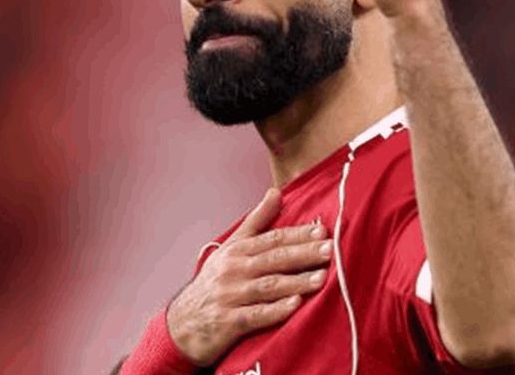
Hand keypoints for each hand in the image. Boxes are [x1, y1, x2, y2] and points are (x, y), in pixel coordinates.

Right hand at [166, 188, 331, 365]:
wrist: (183, 323)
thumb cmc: (214, 282)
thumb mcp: (231, 248)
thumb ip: (257, 221)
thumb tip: (276, 192)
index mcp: (237, 250)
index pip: (272, 239)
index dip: (298, 235)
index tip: (323, 231)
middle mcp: (233, 270)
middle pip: (273, 259)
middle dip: (303, 254)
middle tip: (330, 250)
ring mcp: (230, 295)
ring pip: (268, 286)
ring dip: (296, 282)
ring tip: (322, 278)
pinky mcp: (229, 322)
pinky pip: (256, 315)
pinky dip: (276, 310)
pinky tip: (296, 305)